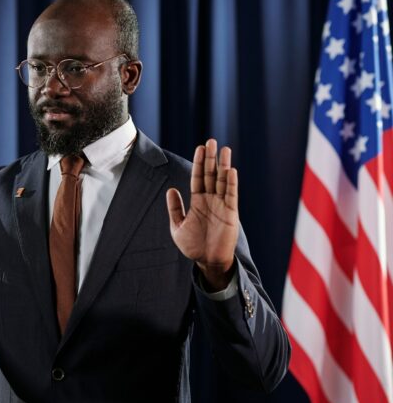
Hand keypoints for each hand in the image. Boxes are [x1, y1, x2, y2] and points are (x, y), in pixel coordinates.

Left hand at [166, 139, 238, 289]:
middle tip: (211, 141)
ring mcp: (221, 205)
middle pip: (210, 175)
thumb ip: (175, 208)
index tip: (200, 148)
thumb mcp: (178, 226)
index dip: (199, 163)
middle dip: (211, 159)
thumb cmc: (193, 246)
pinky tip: (230, 171)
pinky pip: (231, 195)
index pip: (198, 178)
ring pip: (222, 181)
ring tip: (224, 149)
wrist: (208, 261)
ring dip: (223, 166)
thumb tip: (171, 190)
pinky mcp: (230, 213)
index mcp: (198, 202)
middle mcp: (210, 200)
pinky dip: (231, 183)